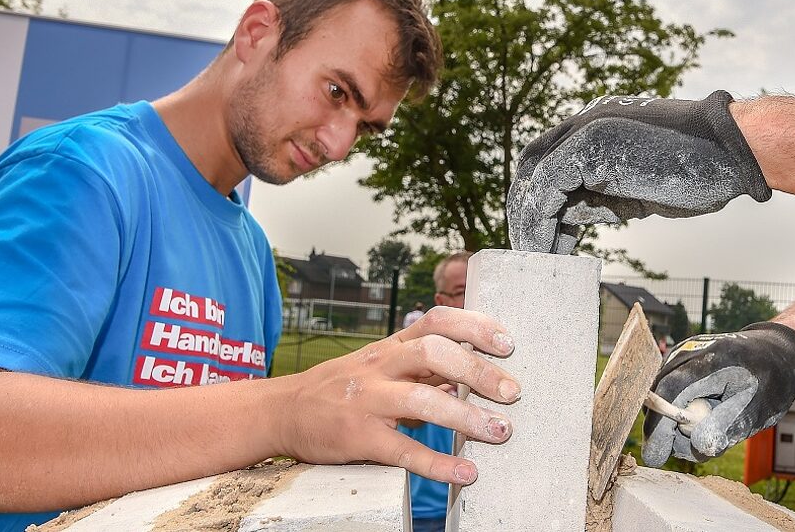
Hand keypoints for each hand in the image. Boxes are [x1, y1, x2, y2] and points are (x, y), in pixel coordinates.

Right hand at [277, 307, 519, 485]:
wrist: (282, 411)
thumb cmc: (340, 389)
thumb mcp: (379, 367)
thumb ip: (421, 369)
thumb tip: (467, 373)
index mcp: (390, 347)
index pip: (436, 321)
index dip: (475, 327)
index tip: (508, 344)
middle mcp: (380, 367)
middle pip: (433, 353)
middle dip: (478, 370)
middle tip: (512, 392)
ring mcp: (368, 401)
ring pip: (421, 401)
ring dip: (466, 416)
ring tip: (500, 432)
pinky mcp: (358, 437)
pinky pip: (403, 450)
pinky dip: (438, 463)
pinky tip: (465, 472)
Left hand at [506, 90, 771, 253]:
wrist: (731, 154)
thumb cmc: (696, 173)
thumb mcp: (634, 189)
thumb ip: (598, 196)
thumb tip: (567, 217)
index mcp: (595, 128)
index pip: (548, 163)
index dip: (539, 202)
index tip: (545, 237)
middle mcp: (584, 122)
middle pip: (532, 167)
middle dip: (527, 213)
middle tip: (532, 252)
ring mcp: (585, 129)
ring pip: (534, 178)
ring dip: (530, 222)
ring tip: (537, 258)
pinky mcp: (589, 145)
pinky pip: (547, 186)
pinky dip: (540, 220)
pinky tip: (548, 248)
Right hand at [641, 322, 794, 464]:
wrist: (774, 353)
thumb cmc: (770, 381)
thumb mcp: (757, 409)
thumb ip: (728, 427)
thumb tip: (699, 447)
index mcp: (711, 359)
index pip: (671, 390)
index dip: (659, 425)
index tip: (655, 456)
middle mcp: (688, 352)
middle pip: (660, 398)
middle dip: (670, 431)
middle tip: (702, 446)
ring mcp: (680, 356)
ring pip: (663, 400)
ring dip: (680, 424)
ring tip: (715, 424)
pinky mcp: (677, 364)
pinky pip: (669, 396)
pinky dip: (683, 413)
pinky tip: (708, 413)